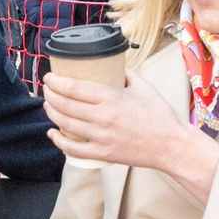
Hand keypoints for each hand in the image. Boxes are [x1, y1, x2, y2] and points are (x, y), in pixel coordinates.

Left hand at [40, 71, 218, 203]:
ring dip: (51, 113)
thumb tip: (114, 65)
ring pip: (65, 124)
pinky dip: (59, 141)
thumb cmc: (160, 116)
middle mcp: (102, 117)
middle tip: (47, 88)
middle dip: (50, 94)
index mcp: (111, 98)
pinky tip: (53, 133)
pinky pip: (73, 149)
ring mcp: (101, 137)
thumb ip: (127, 74)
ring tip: (48, 104)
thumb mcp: (144, 87)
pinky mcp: (103, 153)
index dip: (56, 82)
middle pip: (64, 104)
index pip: (73, 88)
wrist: (171, 145)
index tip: (49, 77)